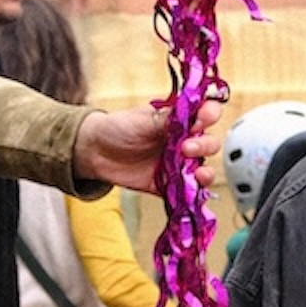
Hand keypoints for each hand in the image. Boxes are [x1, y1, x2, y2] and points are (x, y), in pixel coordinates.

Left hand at [72, 100, 223, 193]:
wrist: (94, 152)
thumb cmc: (117, 128)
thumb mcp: (142, 120)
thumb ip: (168, 120)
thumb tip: (190, 114)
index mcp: (179, 120)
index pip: (205, 114)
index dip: (210, 115)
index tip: (204, 118)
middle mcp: (182, 141)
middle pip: (208, 143)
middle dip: (204, 146)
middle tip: (187, 147)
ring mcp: (177, 163)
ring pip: (203, 168)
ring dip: (206, 172)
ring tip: (197, 173)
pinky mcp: (169, 184)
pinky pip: (188, 191)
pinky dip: (194, 192)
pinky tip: (193, 190)